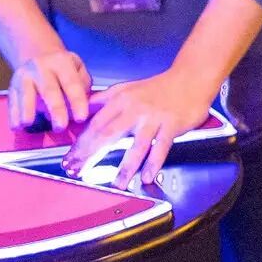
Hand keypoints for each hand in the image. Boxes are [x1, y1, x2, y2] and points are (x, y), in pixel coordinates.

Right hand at [8, 48, 92, 132]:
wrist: (37, 54)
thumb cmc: (63, 68)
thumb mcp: (78, 67)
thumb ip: (83, 83)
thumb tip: (83, 104)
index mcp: (61, 62)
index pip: (71, 83)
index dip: (77, 101)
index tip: (81, 118)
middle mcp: (41, 68)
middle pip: (49, 90)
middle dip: (55, 109)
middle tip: (60, 127)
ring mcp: (24, 76)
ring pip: (26, 93)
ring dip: (27, 109)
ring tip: (28, 123)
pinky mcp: (12, 86)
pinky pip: (13, 101)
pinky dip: (13, 114)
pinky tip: (16, 125)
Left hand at [62, 66, 219, 187]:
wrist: (190, 77)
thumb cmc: (160, 86)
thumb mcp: (128, 87)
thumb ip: (105, 98)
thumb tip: (85, 107)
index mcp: (121, 99)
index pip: (96, 123)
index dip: (82, 142)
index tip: (71, 158)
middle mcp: (135, 108)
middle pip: (109, 134)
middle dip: (92, 154)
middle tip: (80, 170)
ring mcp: (153, 117)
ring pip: (137, 145)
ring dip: (126, 167)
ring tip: (118, 183)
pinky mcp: (171, 125)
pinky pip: (161, 147)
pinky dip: (154, 163)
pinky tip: (147, 176)